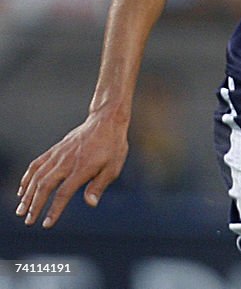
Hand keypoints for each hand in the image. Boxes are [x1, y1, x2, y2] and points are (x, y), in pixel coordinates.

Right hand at [16, 111, 128, 228]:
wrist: (106, 121)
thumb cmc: (112, 146)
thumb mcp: (114, 166)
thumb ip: (99, 185)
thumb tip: (90, 203)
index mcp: (82, 168)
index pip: (64, 193)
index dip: (54, 210)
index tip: (46, 224)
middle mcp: (66, 162)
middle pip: (45, 186)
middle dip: (35, 205)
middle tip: (28, 221)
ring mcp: (58, 154)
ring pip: (37, 176)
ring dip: (28, 195)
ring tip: (20, 210)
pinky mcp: (55, 149)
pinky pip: (36, 164)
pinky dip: (27, 178)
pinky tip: (22, 190)